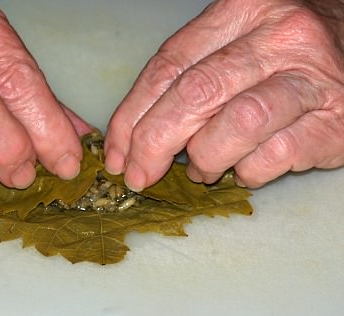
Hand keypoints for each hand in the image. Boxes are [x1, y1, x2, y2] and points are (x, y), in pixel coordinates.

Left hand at [104, 0, 343, 189]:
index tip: (117, 152)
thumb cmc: (282, 55)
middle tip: (140, 175)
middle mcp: (280, 38)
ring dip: (205, 159)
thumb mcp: (233, 46)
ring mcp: (312, 80)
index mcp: (242, 10)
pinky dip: (246, 172)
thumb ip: (188, 76)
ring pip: (237, 125)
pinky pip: (273, 156)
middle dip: (155, 143)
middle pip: (196, 94)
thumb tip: (137, 136)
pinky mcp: (335, 123)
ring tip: (201, 170)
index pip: (169, 65)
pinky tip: (243, 168)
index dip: (132, 115)